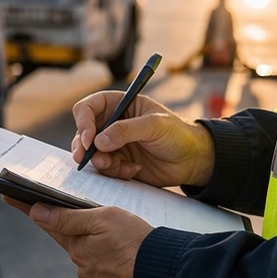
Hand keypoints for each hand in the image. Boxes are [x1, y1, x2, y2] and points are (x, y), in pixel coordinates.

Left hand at [7, 198, 152, 277]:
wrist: (166, 277)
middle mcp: (83, 266)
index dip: (28, 208)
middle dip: (87, 233)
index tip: (8, 197)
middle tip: (114, 227)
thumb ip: (69, 217)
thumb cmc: (136, 242)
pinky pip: (112, 276)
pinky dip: (119, 268)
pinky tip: (134, 262)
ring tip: (131, 245)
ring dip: (107, 252)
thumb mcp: (104, 218)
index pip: (48, 223)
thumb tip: (36, 213)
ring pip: (96, 260)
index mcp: (77, 245)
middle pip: (76, 242)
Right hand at [71, 91, 213, 188]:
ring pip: (92, 153)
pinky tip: (133, 169)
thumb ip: (126, 131)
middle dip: (83, 146)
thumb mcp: (154, 126)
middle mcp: (114, 123)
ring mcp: (115, 144)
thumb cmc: (179, 134)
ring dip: (100, 162)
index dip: (84, 121)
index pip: (90, 107)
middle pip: (84, 132)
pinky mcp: (120, 163)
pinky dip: (115, 172)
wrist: (193, 161)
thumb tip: (98, 141)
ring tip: (116, 166)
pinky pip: (105, 169)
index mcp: (121, 105)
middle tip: (83, 158)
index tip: (89, 139)